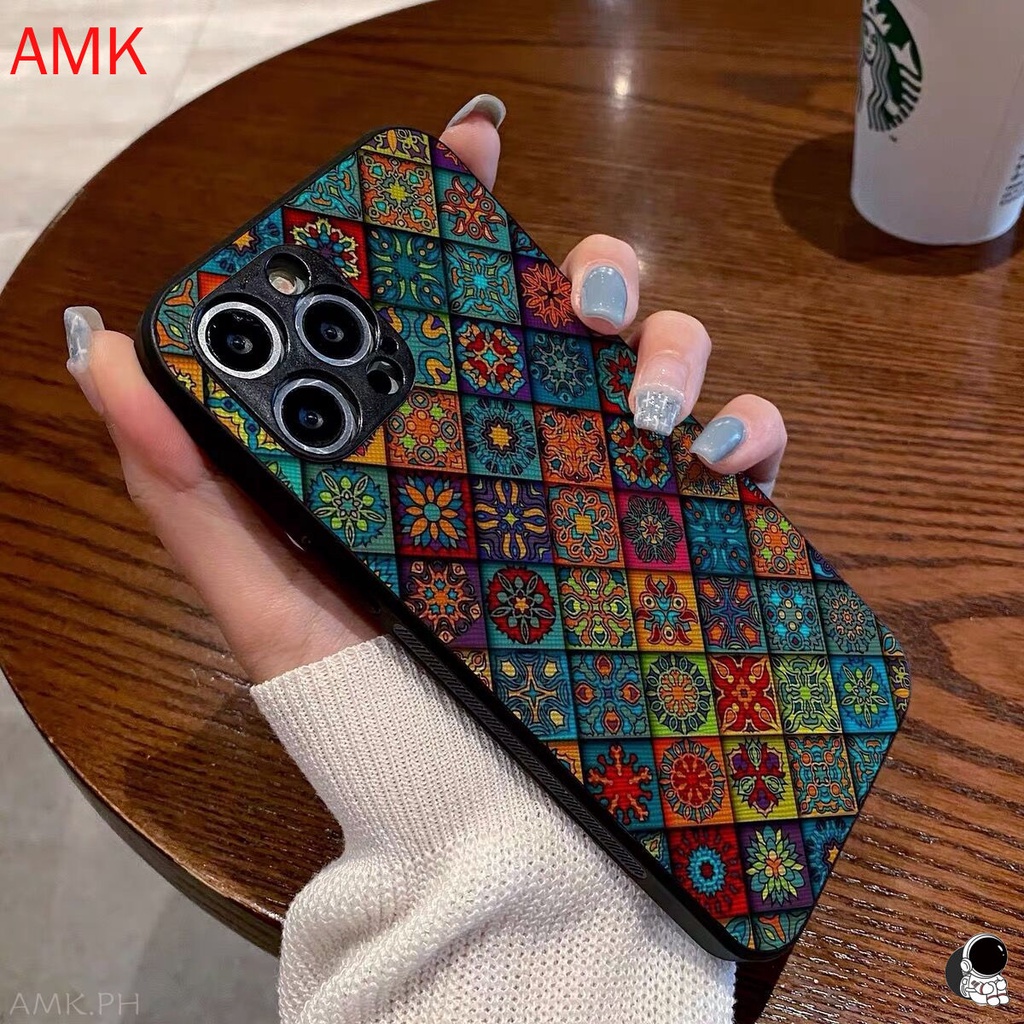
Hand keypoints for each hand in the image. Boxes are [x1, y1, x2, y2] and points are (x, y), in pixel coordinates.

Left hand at [65, 95, 786, 682]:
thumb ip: (190, 488)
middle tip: (582, 300)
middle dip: (596, 268)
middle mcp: (533, 450)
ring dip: (677, 344)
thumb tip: (115, 354)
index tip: (468, 141)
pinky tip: (722, 460)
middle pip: (580, 306)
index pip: (455, 296)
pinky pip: (746, 457)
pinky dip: (752, 434)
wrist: (488, 841)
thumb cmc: (376, 721)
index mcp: (439, 442)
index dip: (462, 206)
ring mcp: (616, 493)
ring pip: (672, 360)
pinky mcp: (689, 547)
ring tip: (651, 405)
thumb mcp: (270, 602)